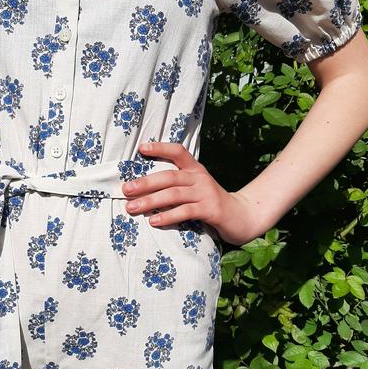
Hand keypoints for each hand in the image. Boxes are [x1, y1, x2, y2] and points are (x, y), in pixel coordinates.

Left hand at [121, 141, 270, 245]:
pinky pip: (185, 211)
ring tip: (132, 207)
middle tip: (126, 190)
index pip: (178, 151)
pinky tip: (153, 221)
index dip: (160, 147)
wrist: (241, 217)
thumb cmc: (210, 203)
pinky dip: (168, 216)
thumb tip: (142, 189)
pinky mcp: (210, 210)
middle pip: (169, 176)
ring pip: (174, 194)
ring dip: (150, 201)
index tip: (141, 148)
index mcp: (195, 169)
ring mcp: (206, 193)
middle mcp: (200, 177)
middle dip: (145, 183)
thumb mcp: (195, 188)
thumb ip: (176, 185)